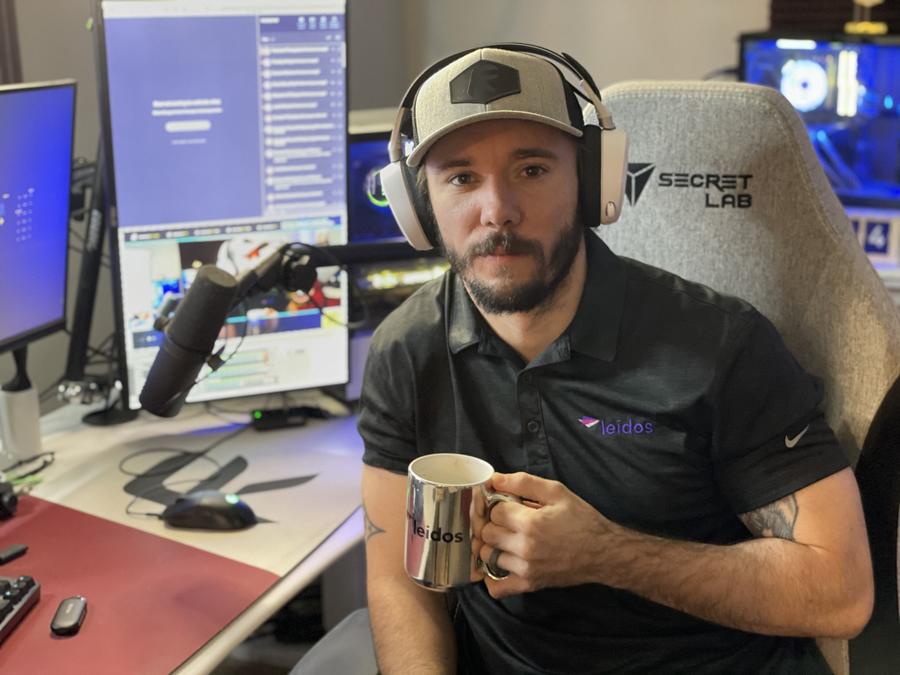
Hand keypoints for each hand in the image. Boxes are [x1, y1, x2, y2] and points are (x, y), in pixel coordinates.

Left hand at [476, 472, 618, 598]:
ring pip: (487, 556)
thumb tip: (494, 479)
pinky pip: (496, 588)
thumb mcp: (557, 492)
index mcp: (531, 523)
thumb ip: (523, 482)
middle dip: (493, 523)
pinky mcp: (529, 585)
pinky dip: (491, 577)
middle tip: (506, 520)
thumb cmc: (582, 519)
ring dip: (492, 545)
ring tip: (506, 538)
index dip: (499, 504)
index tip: (509, 505)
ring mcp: (526, 570)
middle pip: (486, 533)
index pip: (494, 511)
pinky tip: (502, 562)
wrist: (603, 553)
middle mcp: (525, 548)